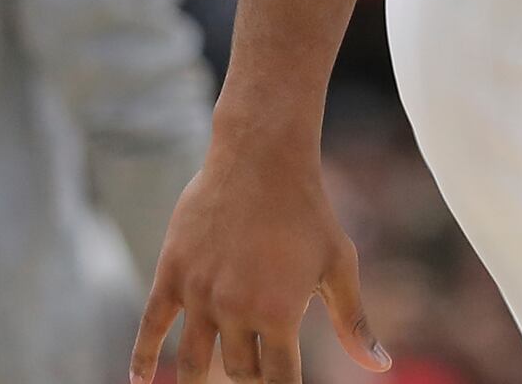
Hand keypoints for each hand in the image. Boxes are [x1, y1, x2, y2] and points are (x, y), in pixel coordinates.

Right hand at [130, 130, 390, 383]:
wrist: (262, 161)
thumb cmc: (309, 213)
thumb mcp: (339, 265)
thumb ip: (354, 321)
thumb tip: (381, 366)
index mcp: (280, 313)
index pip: (278, 378)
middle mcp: (235, 310)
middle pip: (238, 370)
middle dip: (249, 379)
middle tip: (254, 377)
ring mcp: (199, 295)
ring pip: (194, 362)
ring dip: (199, 382)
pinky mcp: (171, 276)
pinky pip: (150, 328)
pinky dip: (142, 360)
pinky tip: (140, 382)